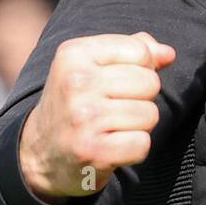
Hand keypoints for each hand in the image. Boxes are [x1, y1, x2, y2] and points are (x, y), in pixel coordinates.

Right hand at [18, 32, 175, 201]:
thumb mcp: (92, 65)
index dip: (141, 69)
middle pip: (150, 83)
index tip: (115, 83)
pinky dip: (133, 150)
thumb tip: (168, 54)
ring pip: (150, 114)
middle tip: (113, 109)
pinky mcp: (92, 150)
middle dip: (141, 99)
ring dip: (138, 126)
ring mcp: (84, 118)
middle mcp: (76, 82)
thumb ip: (133, 50)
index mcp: (75, 54)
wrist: (37, 154)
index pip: (141, 51)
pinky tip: (111, 147)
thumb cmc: (76, 103)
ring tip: (110, 128)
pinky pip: (142, 144)